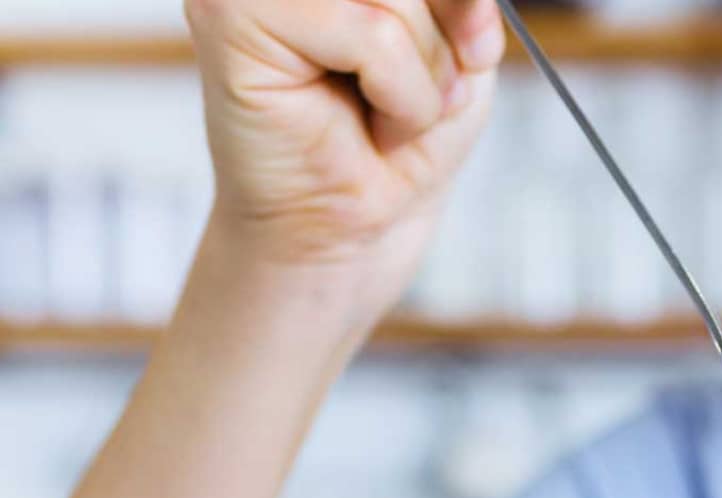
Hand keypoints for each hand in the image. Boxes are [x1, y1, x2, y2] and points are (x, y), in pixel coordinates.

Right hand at [185, 0, 503, 299]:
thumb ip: (460, 5)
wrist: (350, 229)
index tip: (470, 47)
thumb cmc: (394, 141)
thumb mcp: (457, 56)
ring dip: (421, 75)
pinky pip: (370, 35)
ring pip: (393, 1)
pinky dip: (400, 92)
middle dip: (438, 41)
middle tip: (415, 97)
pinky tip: (371, 123)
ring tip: (386, 114)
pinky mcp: (231, 17)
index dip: (454, 5)